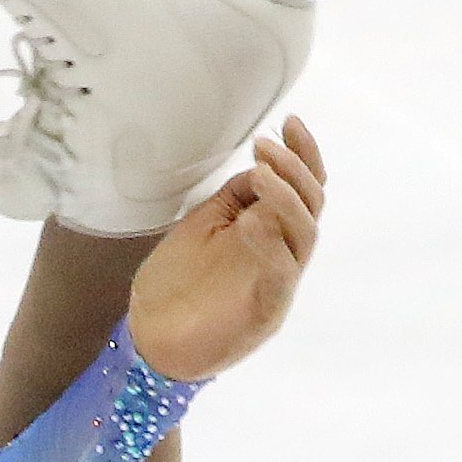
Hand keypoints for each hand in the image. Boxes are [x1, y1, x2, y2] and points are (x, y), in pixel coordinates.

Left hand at [126, 117, 323, 383]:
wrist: (149, 339)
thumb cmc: (175, 284)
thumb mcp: (202, 226)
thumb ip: (235, 199)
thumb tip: (261, 167)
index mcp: (270, 233)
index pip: (302, 189)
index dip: (303, 155)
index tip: (289, 122)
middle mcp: (282, 255)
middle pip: (312, 206)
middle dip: (295, 170)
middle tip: (266, 147)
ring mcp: (277, 284)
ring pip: (305, 235)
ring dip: (286, 199)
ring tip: (261, 174)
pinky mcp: (265, 313)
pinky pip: (282, 273)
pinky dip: (271, 245)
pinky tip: (252, 223)